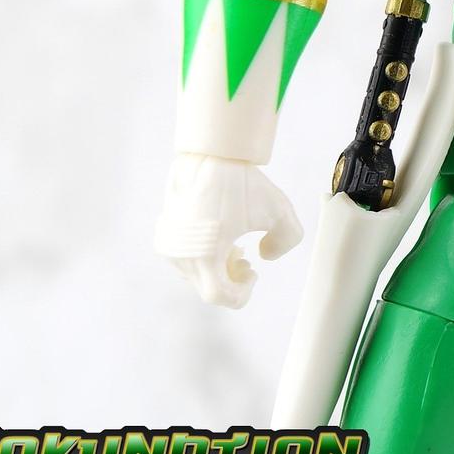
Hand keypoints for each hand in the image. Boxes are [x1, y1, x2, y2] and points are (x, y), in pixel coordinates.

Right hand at [154, 152, 302, 307]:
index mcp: (205, 256)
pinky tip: (222, 239)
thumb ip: (287, 240)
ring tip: (237, 248)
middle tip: (247, 261)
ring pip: (197, 275)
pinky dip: (205, 258)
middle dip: (232, 279)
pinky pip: (187, 260)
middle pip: (209, 287)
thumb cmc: (244, 183)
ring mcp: (170, 247)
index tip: (255, 273)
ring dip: (219, 269)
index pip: (219, 296)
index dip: (241, 293)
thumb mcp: (280, 210)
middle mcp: (182, 256)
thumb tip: (264, 256)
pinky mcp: (165, 236)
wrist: (210, 156)